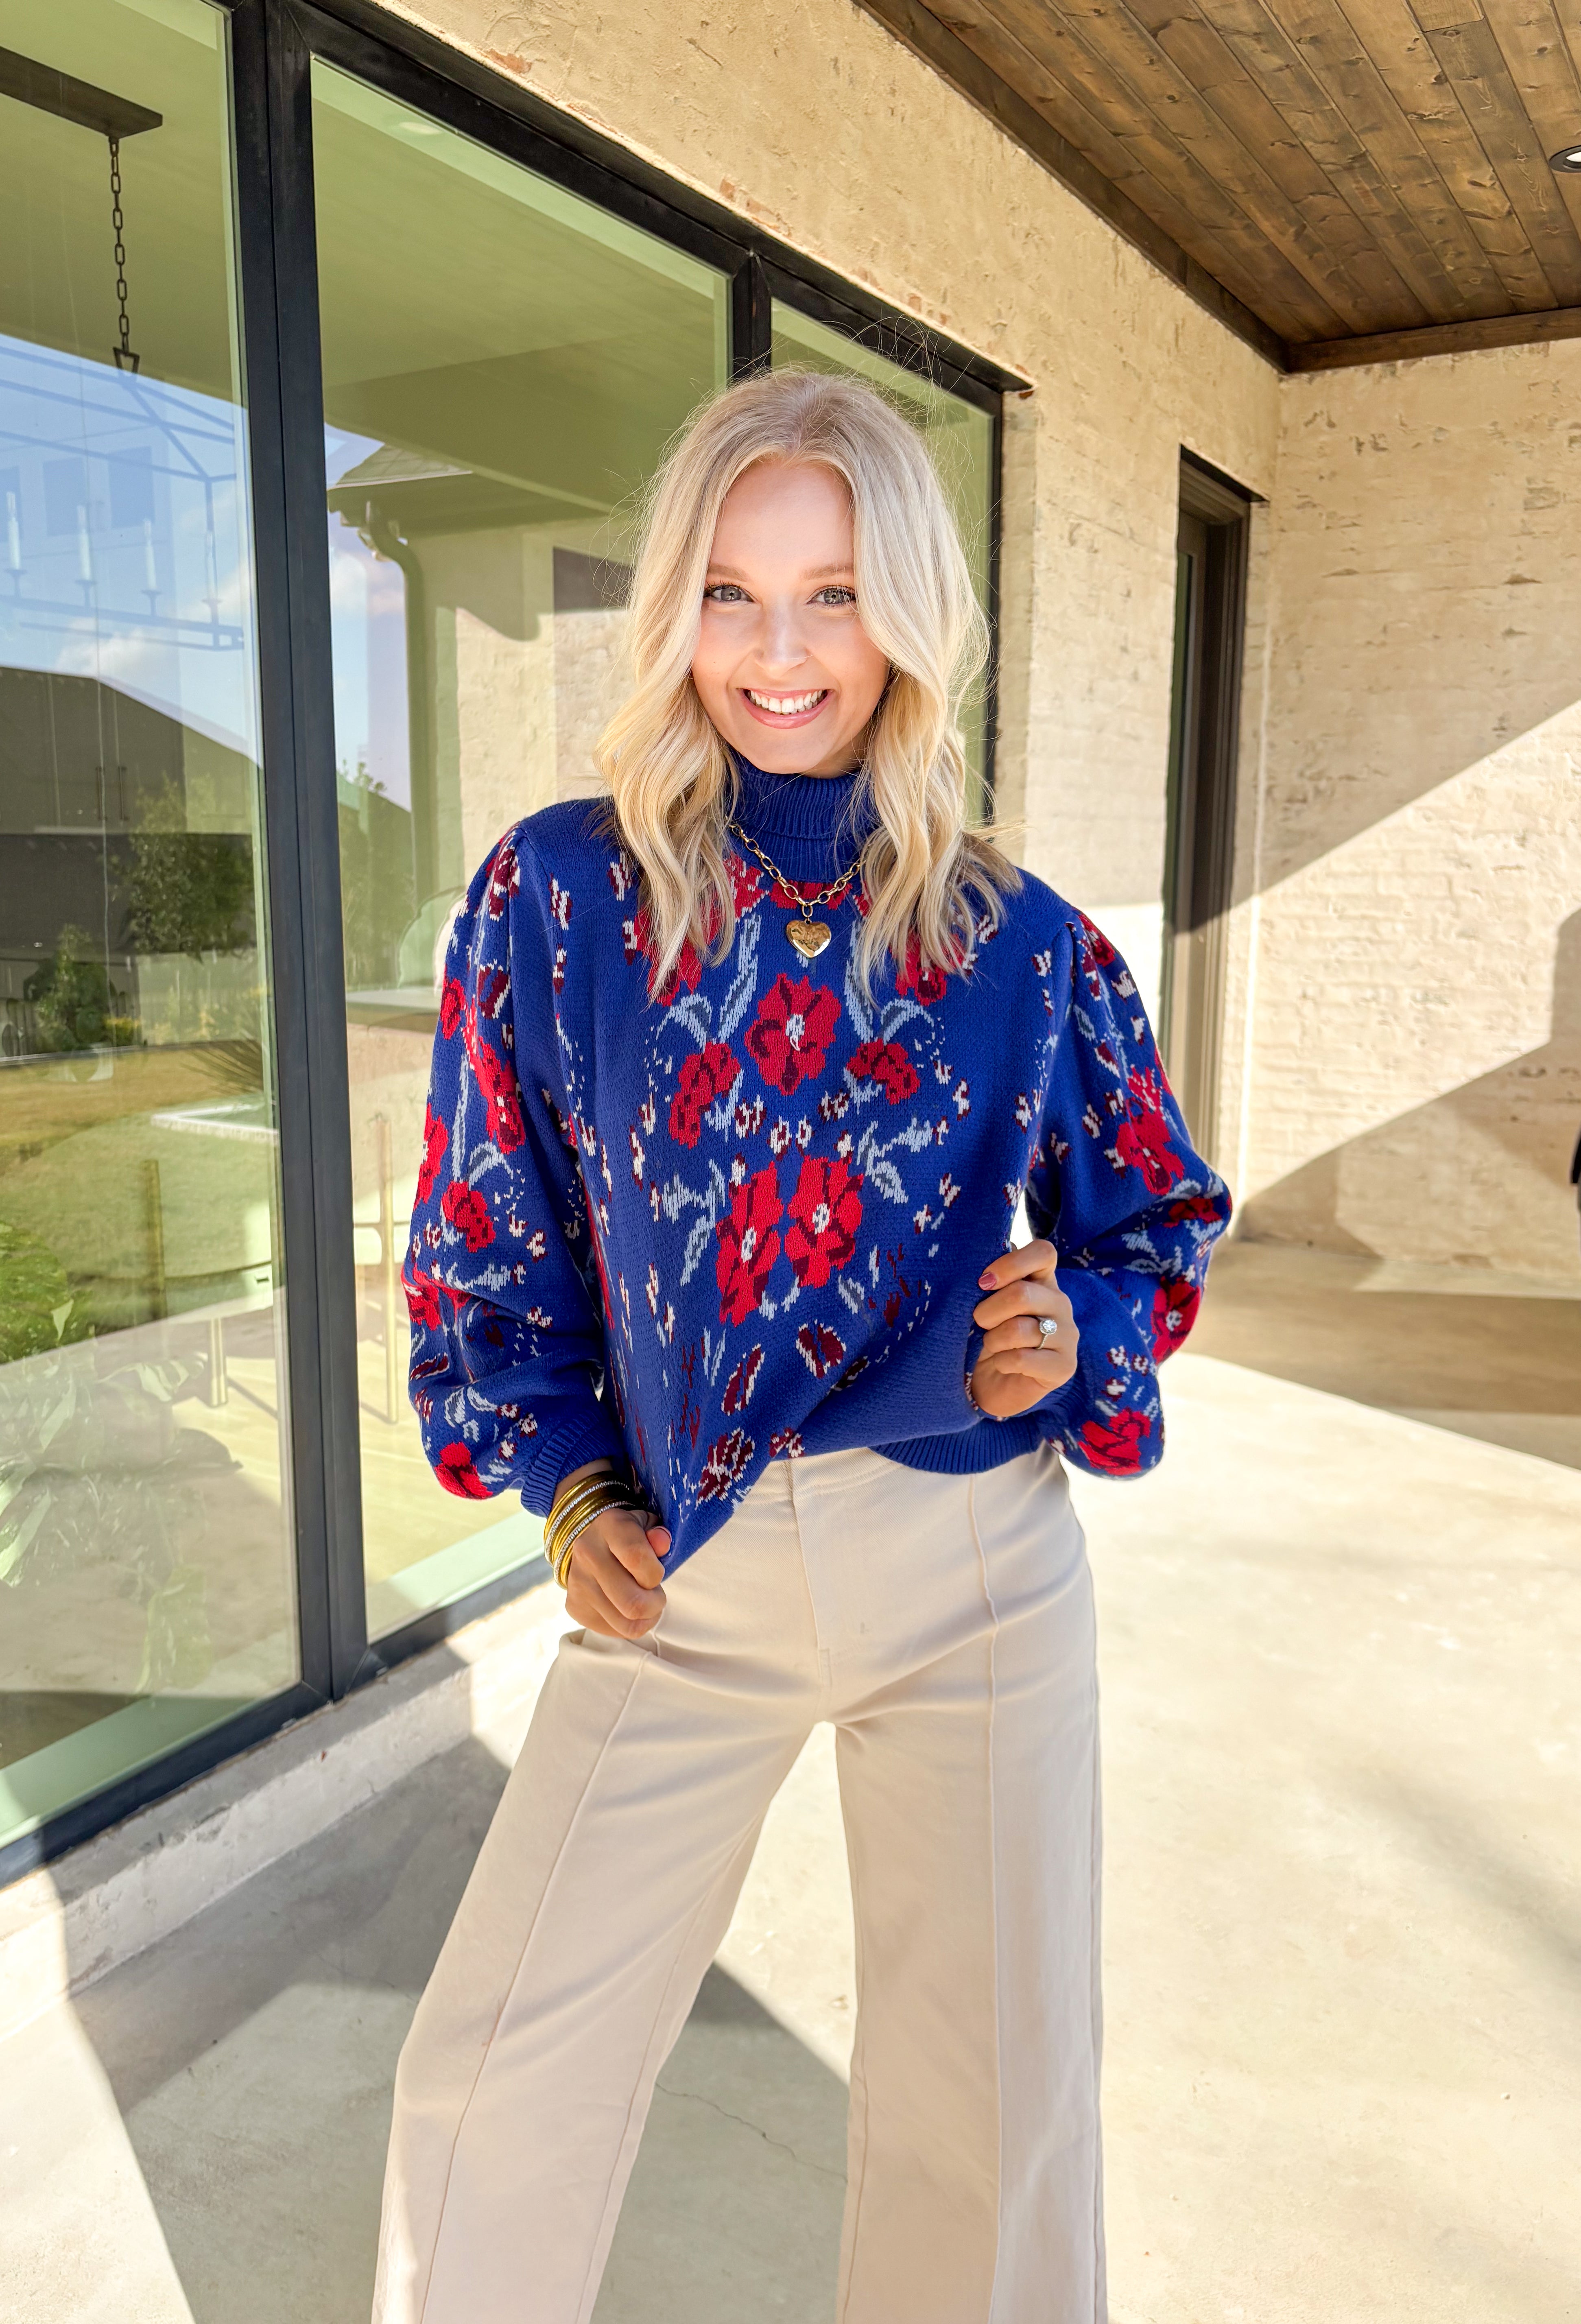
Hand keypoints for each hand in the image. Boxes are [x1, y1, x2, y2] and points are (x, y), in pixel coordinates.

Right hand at [554, 1461, 669, 1639]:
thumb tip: (662, 1541)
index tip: (657, 1572)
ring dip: (646, 1619)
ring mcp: (578, 1584)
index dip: (656, 1573)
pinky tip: (628, 1608)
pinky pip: (614, 1631)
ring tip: (645, 1603)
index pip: (638, 1558)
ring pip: (627, 1625)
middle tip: (655, 1594)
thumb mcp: (646, 1526)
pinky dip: (629, 1625)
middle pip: (633, 1603)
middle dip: (655, 1604)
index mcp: (609, 1527)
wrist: (588, 1543)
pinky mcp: (575, 1607)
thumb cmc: (627, 1536)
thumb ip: (658, 1534)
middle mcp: (588, 1554)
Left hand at [968, 1239, 1078, 1418]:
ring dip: (993, 1340)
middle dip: (987, 1311)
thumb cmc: (987, 1338)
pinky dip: (1002, 1362)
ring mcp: (1067, 1336)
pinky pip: (1022, 1359)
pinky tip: (1003, 1365)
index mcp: (1043, 1281)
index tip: (984, 1282)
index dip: (1011, 1263)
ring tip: (991, 1345)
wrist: (993, 1385)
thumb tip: (984, 1257)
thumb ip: (991, 1282)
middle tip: (978, 1323)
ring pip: (1020, 1329)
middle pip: (1022, 1294)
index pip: (1043, 1252)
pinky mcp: (1064, 1366)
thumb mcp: (986, 1305)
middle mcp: (1060, 1304)